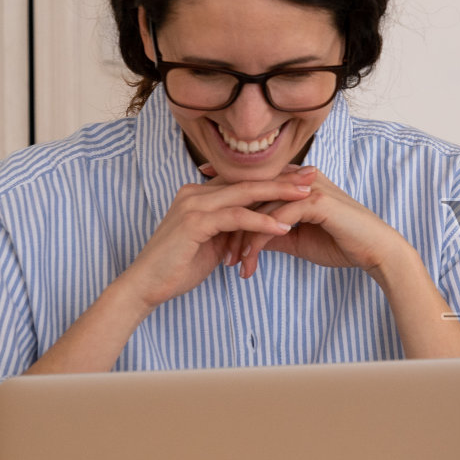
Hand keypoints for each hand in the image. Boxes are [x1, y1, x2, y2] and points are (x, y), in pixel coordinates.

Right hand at [116, 171, 314, 307]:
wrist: (146, 284)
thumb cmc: (178, 266)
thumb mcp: (212, 242)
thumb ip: (230, 228)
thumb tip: (255, 227)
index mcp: (199, 193)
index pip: (244, 181)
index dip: (274, 178)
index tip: (303, 177)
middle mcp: (195, 192)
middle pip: (247, 180)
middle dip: (283, 178)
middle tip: (314, 175)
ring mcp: (193, 204)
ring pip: (245, 193)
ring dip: (279, 194)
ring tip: (308, 196)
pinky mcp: (194, 222)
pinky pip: (236, 217)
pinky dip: (261, 221)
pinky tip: (284, 226)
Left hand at [202, 164, 414, 280]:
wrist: (375, 250)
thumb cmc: (341, 243)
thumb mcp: (298, 238)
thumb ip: (274, 231)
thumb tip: (248, 238)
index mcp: (297, 182)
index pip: (256, 181)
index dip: (227, 188)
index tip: (201, 199)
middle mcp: (301, 178)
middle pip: (253, 190)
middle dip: (226, 211)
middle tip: (205, 235)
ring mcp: (309, 187)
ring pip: (262, 206)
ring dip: (242, 235)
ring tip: (230, 260)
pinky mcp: (317, 201)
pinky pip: (278, 218)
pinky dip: (261, 238)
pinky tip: (249, 257)